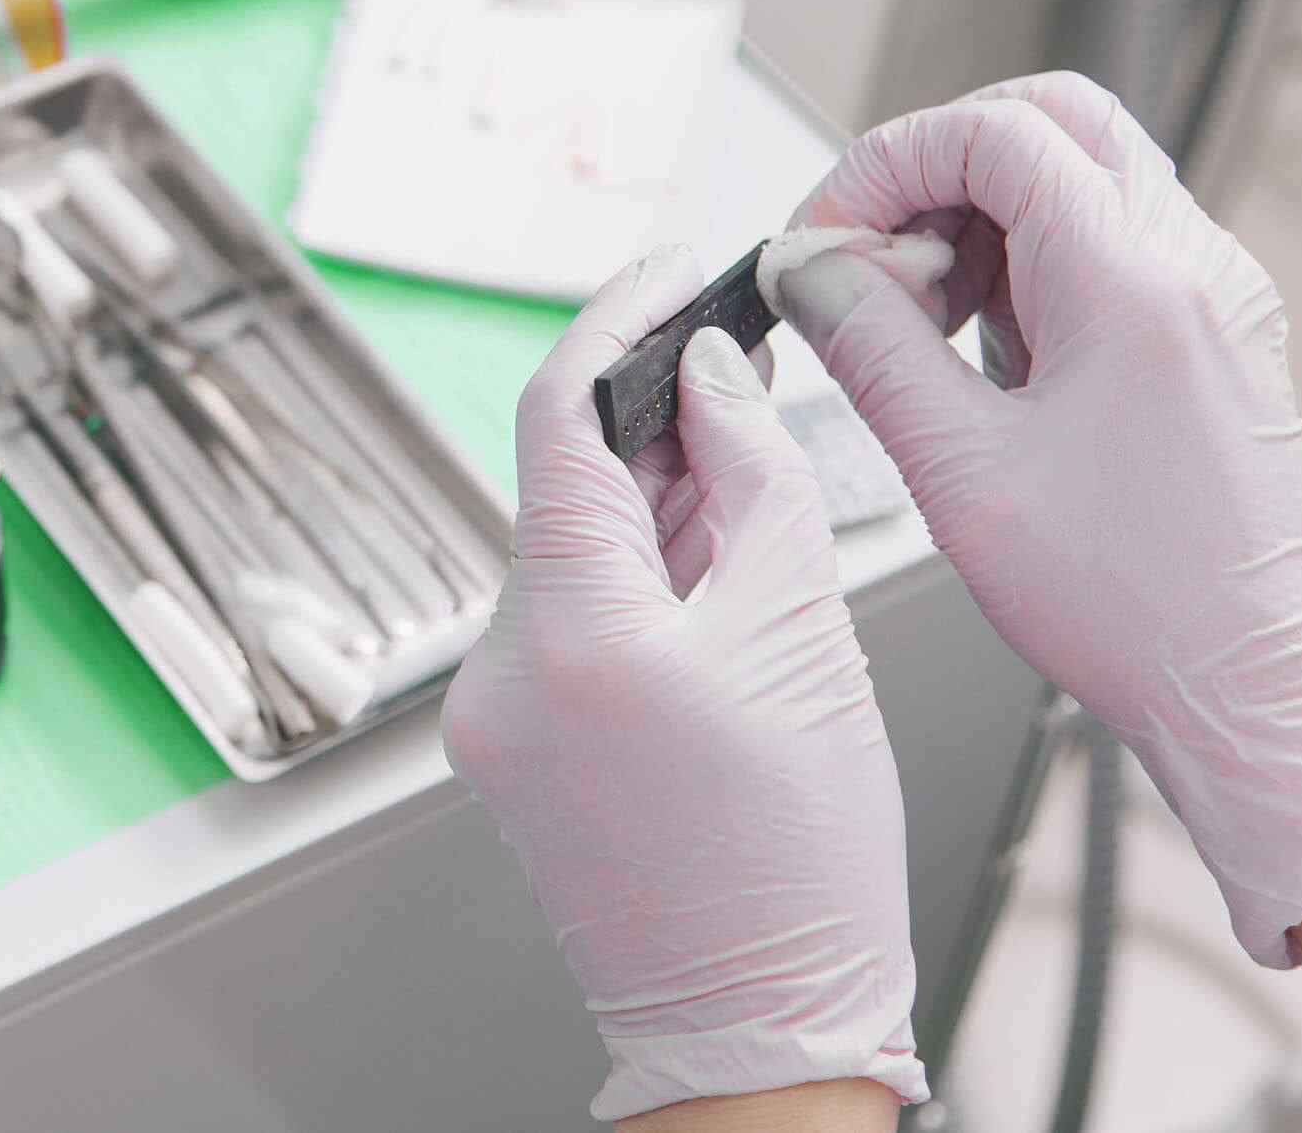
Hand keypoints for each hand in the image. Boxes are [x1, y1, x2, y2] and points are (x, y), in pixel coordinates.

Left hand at [442, 247, 926, 1121]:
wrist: (758, 1031)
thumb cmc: (797, 869)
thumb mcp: (804, 635)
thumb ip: (757, 476)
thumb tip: (717, 376)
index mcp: (566, 631)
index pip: (562, 415)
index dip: (621, 321)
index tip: (672, 270)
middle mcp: (499, 667)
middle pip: (565, 481)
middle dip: (655, 413)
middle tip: (741, 356)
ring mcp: (496, 710)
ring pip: (572, 545)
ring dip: (653, 489)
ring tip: (748, 451)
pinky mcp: (516, 740)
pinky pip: (573, 612)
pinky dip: (641, 566)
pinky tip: (713, 543)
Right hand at [784, 70, 1301, 966]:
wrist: (1250, 683)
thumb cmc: (1134, 601)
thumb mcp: (958, 472)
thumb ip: (870, 347)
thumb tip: (809, 268)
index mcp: (1132, 285)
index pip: (994, 134)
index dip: (886, 163)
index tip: (829, 233)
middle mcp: (1190, 267)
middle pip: (1051, 119)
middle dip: (937, 164)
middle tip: (871, 243)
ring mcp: (1212, 293)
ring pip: (1084, 171)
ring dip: (982, 213)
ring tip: (921, 315)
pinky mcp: (1211, 330)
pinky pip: (1112, 239)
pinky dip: (1030, 259)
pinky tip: (982, 348)